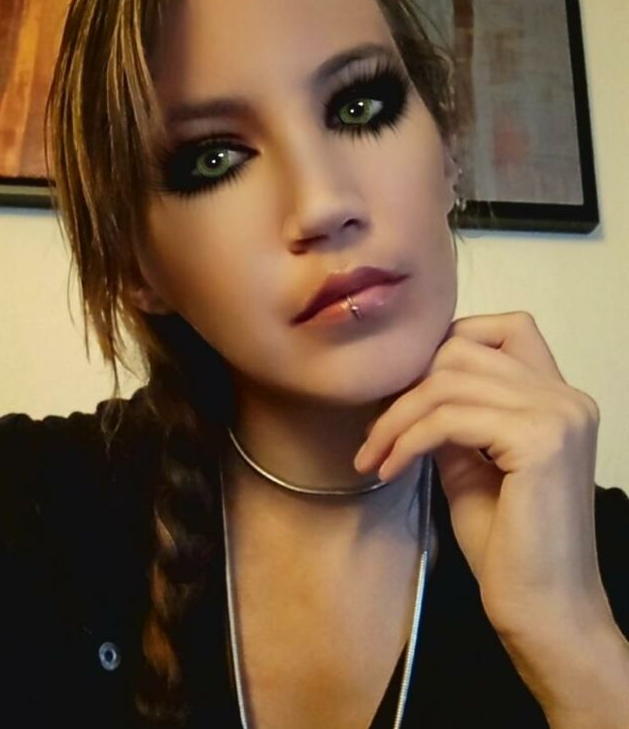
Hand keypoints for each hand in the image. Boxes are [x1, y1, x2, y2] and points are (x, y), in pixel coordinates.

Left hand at [354, 312, 613, 642]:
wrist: (544, 611)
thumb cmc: (508, 546)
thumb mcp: (471, 464)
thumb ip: (453, 416)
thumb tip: (410, 384)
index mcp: (559, 398)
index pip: (506, 328)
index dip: (447, 347)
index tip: (407, 393)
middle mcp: (566, 397)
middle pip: (463, 349)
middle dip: (407, 387)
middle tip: (377, 433)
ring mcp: (558, 415)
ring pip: (448, 381)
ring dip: (396, 417)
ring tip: (374, 456)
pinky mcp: (539, 440)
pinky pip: (448, 418)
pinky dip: (407, 439)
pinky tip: (388, 469)